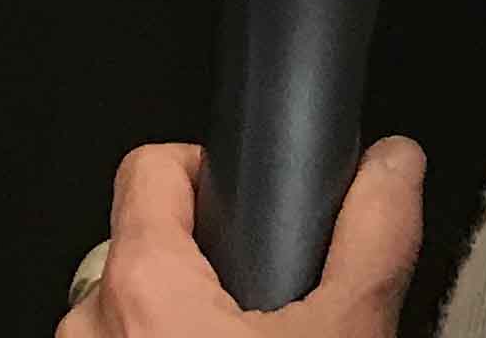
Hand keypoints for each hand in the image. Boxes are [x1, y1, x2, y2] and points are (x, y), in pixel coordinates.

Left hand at [58, 139, 424, 337]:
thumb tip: (393, 166)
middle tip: (265, 307)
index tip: (247, 201)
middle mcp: (92, 324)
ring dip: (182, 322)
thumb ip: (369, 241)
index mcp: (142, 286)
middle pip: (145, 243)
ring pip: (131, 311)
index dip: (206, 170)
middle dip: (205, 264)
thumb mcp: (344, 336)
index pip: (150, 166)